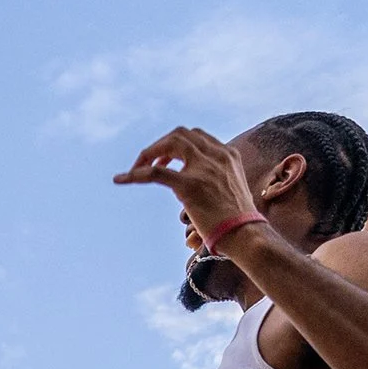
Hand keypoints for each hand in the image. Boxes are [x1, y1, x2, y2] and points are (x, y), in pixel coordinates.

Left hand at [114, 127, 260, 244]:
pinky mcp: (189, 186)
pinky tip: (120, 179)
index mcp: (228, 155)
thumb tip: (196, 194)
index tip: (166, 160)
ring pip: (169, 143)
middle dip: (160, 145)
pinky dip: (135, 173)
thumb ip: (216, 182)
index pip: (197, 136)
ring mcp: (203, 168)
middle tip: (147, 163)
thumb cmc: (239, 222)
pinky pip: (155, 173)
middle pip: (180, 134)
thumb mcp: (231, 191)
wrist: (247, 234)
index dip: (176, 144)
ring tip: (136, 168)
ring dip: (149, 153)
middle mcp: (216, 156)